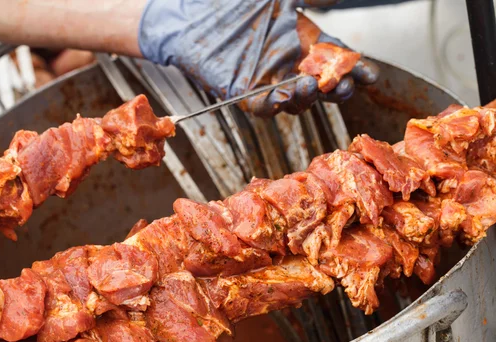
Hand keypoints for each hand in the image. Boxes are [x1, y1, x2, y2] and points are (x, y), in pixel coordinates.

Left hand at [139, 0, 378, 116]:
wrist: (196, 17)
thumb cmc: (239, 7)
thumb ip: (308, 0)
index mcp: (304, 44)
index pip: (336, 59)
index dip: (354, 69)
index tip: (370, 75)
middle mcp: (291, 67)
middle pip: (322, 85)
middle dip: (338, 88)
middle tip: (345, 85)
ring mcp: (270, 82)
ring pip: (297, 100)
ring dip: (308, 96)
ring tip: (313, 85)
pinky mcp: (246, 94)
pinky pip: (264, 105)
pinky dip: (275, 103)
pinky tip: (284, 95)